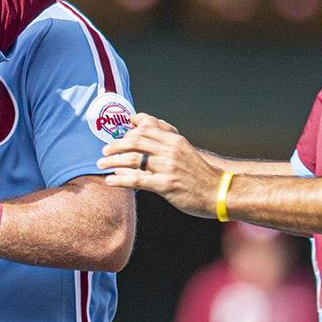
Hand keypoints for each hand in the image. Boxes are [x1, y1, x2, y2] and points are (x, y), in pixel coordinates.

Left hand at [98, 114, 221, 216]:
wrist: (219, 192)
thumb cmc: (199, 175)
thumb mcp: (185, 152)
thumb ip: (166, 144)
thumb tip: (145, 138)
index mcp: (175, 141)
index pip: (145, 129)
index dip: (126, 132)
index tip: (116, 138)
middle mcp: (171, 151)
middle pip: (135, 141)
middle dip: (115, 145)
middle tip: (104, 151)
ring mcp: (168, 168)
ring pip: (133, 159)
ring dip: (113, 161)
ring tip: (101, 165)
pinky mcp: (166, 185)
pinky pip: (137, 179)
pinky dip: (120, 179)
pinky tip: (110, 181)